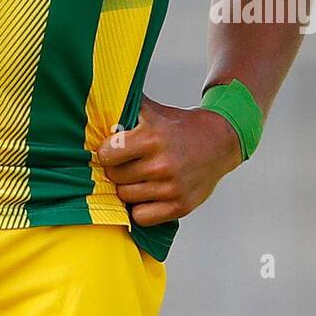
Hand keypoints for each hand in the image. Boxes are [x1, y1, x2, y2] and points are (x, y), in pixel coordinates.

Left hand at [96, 95, 242, 226]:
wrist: (220, 142)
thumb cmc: (179, 126)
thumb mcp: (153, 111)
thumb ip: (125, 106)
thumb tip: (95, 98)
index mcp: (152, 136)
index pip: (107, 154)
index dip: (106, 152)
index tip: (111, 150)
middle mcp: (162, 162)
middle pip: (115, 176)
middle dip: (115, 170)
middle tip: (125, 164)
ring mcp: (172, 186)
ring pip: (126, 197)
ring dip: (127, 189)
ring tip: (137, 177)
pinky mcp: (181, 206)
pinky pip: (142, 217)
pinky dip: (141, 209)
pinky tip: (147, 195)